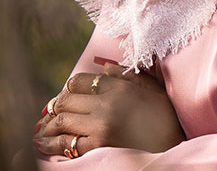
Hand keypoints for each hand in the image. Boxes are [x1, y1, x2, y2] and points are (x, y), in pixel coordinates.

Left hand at [33, 61, 185, 157]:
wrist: (174, 146)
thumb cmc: (165, 118)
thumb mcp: (150, 89)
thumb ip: (126, 75)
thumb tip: (103, 69)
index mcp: (118, 87)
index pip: (78, 81)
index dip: (67, 89)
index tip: (63, 97)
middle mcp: (107, 103)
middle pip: (66, 100)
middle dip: (54, 107)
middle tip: (47, 115)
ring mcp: (102, 125)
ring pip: (62, 120)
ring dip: (47, 126)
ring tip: (41, 131)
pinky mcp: (99, 146)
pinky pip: (67, 142)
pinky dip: (52, 143)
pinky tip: (44, 144)